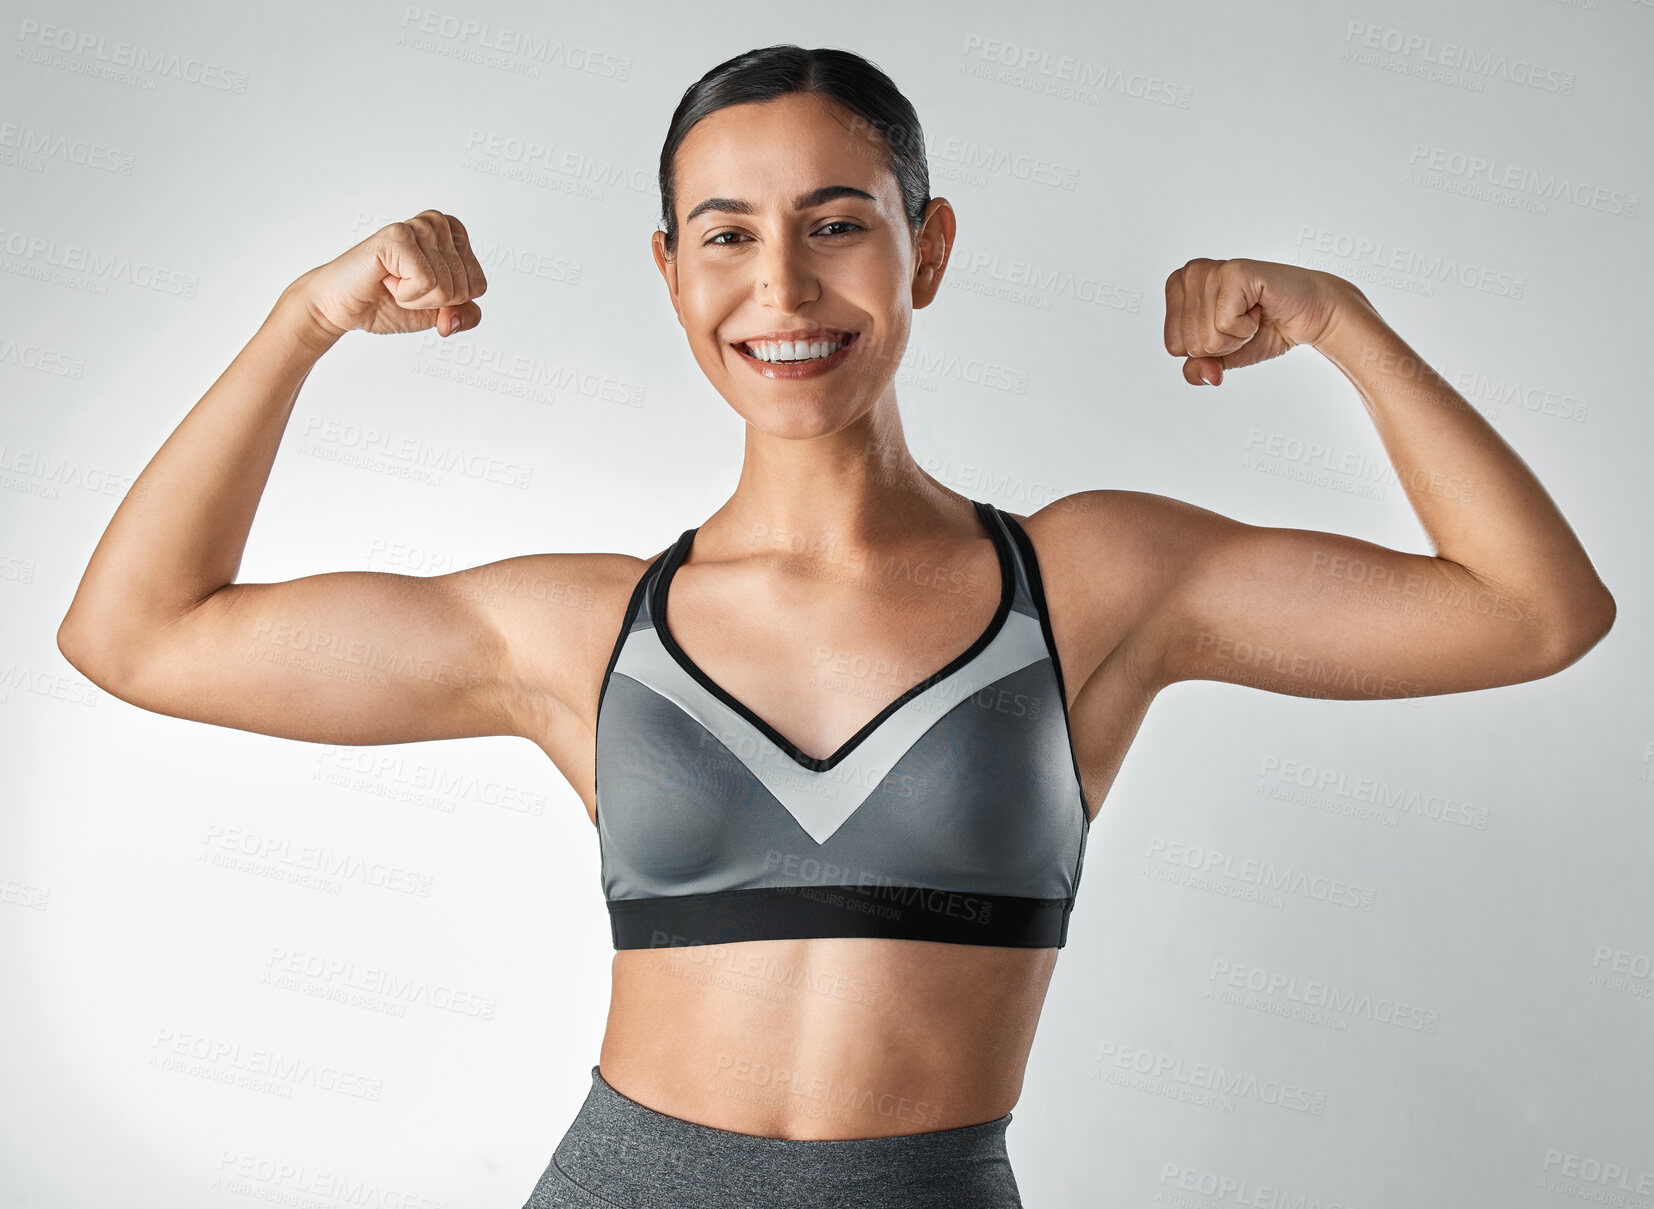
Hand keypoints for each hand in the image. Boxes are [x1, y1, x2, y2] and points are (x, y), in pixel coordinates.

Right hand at [292, 210, 487, 340]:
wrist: (344, 307)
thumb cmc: (389, 302)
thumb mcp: (439, 314)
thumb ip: (465, 315)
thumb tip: (453, 319)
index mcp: (454, 235)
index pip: (478, 286)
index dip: (449, 303)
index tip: (420, 289)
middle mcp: (438, 223)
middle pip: (465, 288)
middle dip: (432, 302)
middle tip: (402, 287)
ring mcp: (418, 226)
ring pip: (447, 287)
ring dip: (416, 298)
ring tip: (392, 282)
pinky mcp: (398, 236)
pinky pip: (426, 283)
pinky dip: (405, 295)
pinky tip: (385, 279)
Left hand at [1163, 258, 1353, 385]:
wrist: (1308, 316)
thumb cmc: (1264, 329)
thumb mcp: (1221, 358)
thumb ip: (1198, 369)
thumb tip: (1203, 375)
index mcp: (1178, 288)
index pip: (1174, 346)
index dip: (1207, 351)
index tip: (1229, 328)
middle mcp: (1189, 274)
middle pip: (1190, 344)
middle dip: (1223, 345)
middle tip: (1245, 322)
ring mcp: (1210, 270)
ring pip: (1207, 337)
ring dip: (1237, 336)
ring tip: (1252, 314)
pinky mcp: (1233, 272)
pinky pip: (1225, 325)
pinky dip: (1248, 327)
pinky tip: (1259, 308)